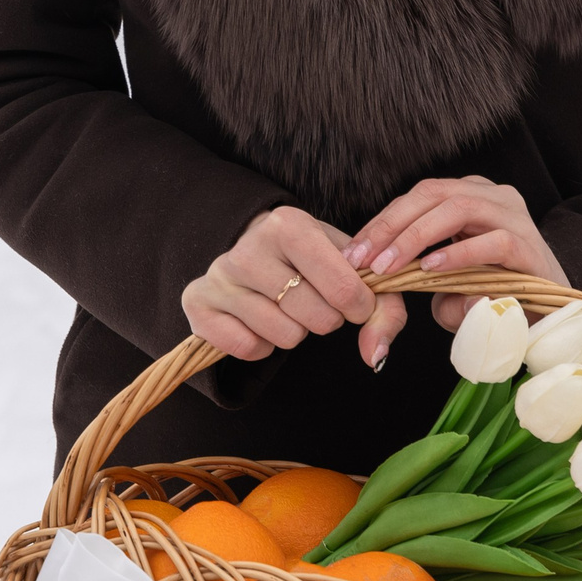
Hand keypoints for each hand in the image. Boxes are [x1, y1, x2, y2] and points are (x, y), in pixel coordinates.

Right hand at [182, 206, 379, 364]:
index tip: (354, 301)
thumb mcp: (351, 267)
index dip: (358, 306)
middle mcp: (248, 247)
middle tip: (313, 301)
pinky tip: (258, 321)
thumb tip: (375, 356)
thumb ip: (383, 307)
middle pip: (315, 317)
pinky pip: (249, 349)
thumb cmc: (312, 259)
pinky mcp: (198, 302)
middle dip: (326, 319)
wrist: (256, 250)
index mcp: (289, 224)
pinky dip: (263, 345)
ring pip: (284, 337)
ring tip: (285, 307)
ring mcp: (219, 275)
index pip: (343, 286)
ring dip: (295, 332)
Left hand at [344, 176, 568, 351]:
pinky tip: (432, 269)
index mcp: (471, 196)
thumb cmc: (496, 298)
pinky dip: (459, 253)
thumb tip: (393, 282)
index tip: (353, 253)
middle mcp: (493, 197)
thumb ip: (421, 282)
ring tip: (390, 266)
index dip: (382, 222)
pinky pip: (494, 240)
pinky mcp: (532, 246)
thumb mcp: (449, 288)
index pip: (418, 197)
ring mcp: (515, 217)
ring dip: (417, 237)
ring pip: (459, 207)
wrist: (553, 318)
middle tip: (364, 260)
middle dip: (391, 226)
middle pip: (433, 193)